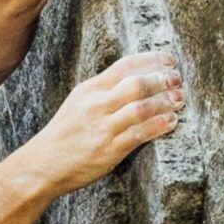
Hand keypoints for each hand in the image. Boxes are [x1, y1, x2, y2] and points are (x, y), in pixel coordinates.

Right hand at [12, 53, 184, 194]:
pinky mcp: (109, 150)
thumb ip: (104, 91)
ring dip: (165, 101)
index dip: (150, 60)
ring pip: (141, 108)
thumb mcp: (78, 103)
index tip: (169, 60)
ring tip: (180, 99)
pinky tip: (171, 121)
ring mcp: (103, 128)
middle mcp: (96, 105)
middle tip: (178, 79)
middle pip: (136, 84)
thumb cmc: (65, 134)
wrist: (43, 164)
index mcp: (89, 89)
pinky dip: (159, 125)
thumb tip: (136, 79)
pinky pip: (140, 133)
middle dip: (162, 79)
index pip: (124, 66)